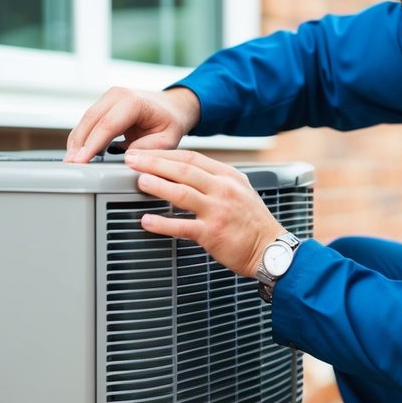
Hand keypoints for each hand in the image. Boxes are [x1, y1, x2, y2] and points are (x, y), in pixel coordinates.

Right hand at [64, 86, 200, 162]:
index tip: (81, 161)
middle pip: (91, 120)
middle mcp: (117, 95)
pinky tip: (78, 152)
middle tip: (71, 165)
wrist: (172, 106)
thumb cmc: (171, 122)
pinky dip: (82, 136)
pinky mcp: (103, 104)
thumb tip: (127, 158)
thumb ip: (148, 149)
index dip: (92, 144)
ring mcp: (108, 97)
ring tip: (71, 161)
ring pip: (85, 120)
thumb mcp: (168, 139)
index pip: (107, 124)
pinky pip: (88, 121)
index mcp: (133, 101)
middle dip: (79, 144)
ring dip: (77, 141)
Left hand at [124, 149, 286, 277]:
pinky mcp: (212, 233)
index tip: (145, 153)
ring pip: (181, 193)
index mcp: (228, 176)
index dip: (165, 153)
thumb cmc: (252, 222)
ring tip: (139, 181)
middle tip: (132, 161)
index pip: (192, 157)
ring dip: (157, 185)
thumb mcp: (240, 190)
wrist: (270, 249)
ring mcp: (217, 211)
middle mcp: (223, 189)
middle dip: (153, 163)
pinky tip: (147, 221)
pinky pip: (182, 226)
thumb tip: (186, 172)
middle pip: (183, 169)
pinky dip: (162, 224)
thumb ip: (215, 180)